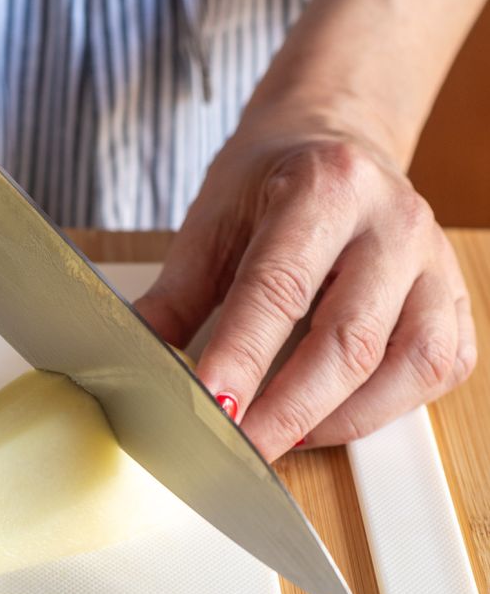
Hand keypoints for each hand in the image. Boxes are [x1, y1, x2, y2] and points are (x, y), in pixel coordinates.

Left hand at [135, 120, 476, 461]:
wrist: (335, 142)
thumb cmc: (270, 182)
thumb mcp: (212, 220)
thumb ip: (176, 295)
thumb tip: (138, 360)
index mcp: (326, 187)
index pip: (279, 289)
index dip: (241, 358)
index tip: (210, 408)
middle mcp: (394, 221)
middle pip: (349, 341)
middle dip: (289, 410)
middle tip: (240, 451)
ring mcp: (434, 260)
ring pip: (410, 364)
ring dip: (344, 419)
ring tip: (285, 436)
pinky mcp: (455, 294)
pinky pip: (442, 367)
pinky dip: (391, 406)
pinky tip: (340, 415)